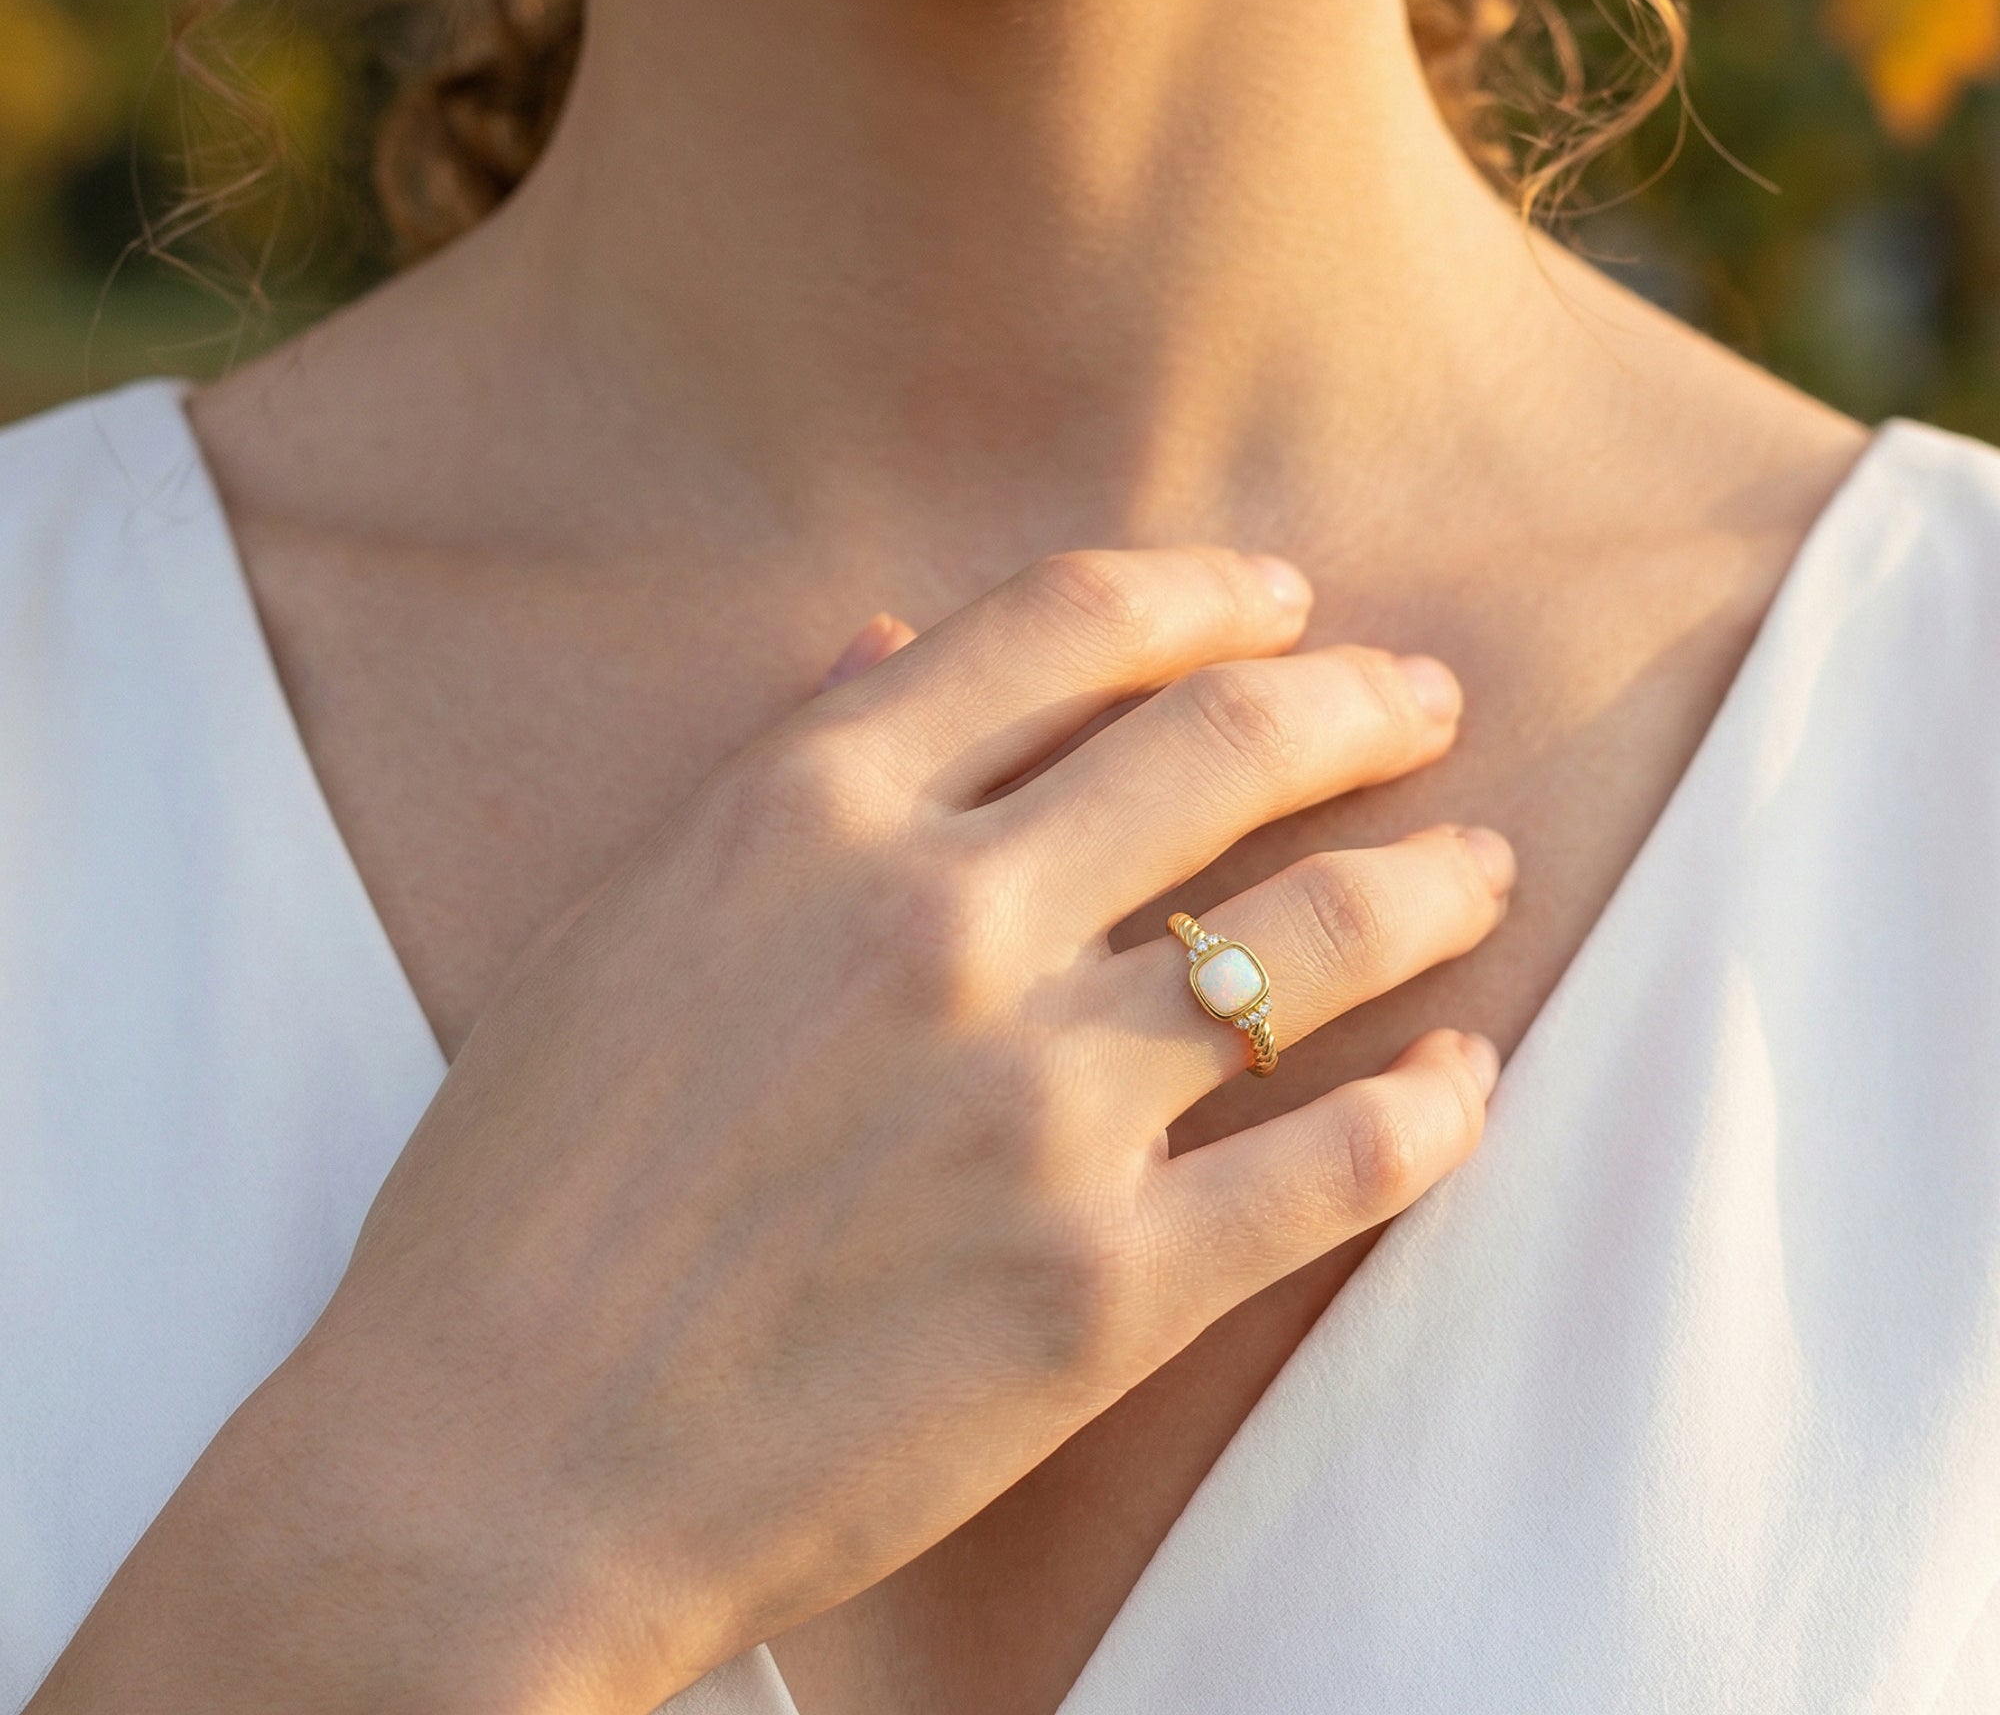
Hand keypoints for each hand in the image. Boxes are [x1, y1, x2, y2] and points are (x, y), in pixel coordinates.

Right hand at [35, 549, 1509, 1714]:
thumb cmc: (521, 1190)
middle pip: (1229, 742)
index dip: (1210, 590)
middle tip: (1424, 703)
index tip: (1282, 601)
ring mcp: (1036, 1106)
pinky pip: (1340, 1165)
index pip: (1071, 624)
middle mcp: (941, 922)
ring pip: (1320, 931)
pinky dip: (1434, 1105)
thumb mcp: (618, 922)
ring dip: (1431, 879)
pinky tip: (1464, 1074)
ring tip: (1480, 865)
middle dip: (1359, 700)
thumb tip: (893, 636)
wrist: (487, 1467)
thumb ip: (775, 763)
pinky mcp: (1101, 1290)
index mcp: (812, 813)